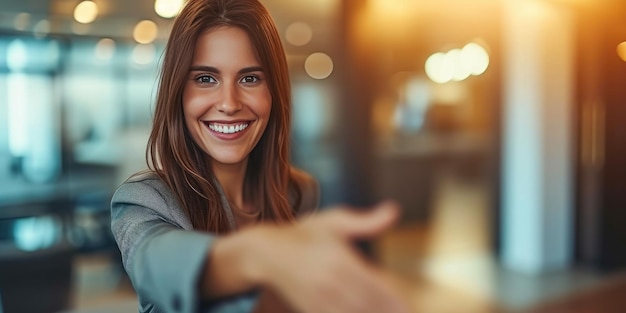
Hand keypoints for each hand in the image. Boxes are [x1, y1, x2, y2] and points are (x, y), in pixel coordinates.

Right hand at [250, 201, 410, 312]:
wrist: (266, 253)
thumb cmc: (304, 233)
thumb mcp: (334, 221)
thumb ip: (366, 221)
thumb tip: (395, 210)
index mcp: (338, 259)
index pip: (372, 285)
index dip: (391, 300)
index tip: (406, 307)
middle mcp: (328, 281)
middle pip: (365, 304)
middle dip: (384, 311)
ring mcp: (317, 298)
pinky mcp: (310, 310)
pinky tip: (360, 312)